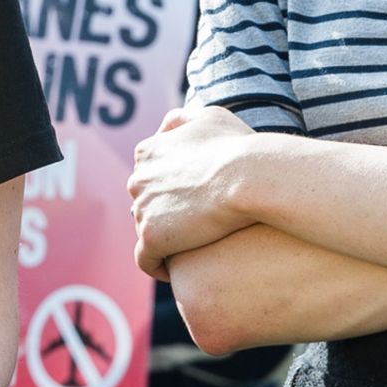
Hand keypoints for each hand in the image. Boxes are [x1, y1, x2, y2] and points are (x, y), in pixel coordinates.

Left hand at [129, 106, 258, 280]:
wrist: (248, 176)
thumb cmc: (238, 146)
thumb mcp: (210, 117)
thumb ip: (184, 119)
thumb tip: (168, 126)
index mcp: (148, 152)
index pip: (150, 178)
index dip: (170, 192)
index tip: (190, 204)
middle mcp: (137, 179)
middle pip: (146, 205)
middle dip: (165, 216)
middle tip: (194, 229)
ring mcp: (142, 209)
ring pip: (147, 231)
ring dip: (166, 240)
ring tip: (192, 249)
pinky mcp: (152, 237)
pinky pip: (146, 259)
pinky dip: (158, 265)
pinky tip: (176, 270)